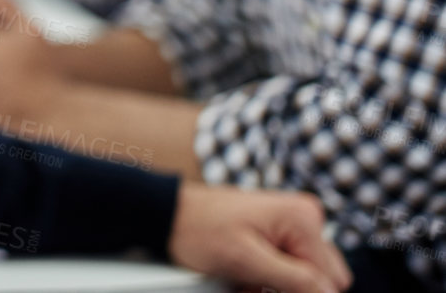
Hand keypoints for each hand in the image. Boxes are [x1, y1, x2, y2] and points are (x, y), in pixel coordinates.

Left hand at [168, 183, 350, 292]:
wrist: (170, 215)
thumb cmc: (199, 230)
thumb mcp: (248, 261)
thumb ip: (296, 280)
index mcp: (304, 219)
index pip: (330, 280)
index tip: (264, 287)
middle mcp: (305, 217)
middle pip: (323, 278)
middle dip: (291, 290)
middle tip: (253, 286)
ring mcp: (293, 224)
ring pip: (306, 277)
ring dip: (278, 287)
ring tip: (244, 281)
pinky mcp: (281, 233)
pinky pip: (291, 268)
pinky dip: (269, 279)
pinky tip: (244, 277)